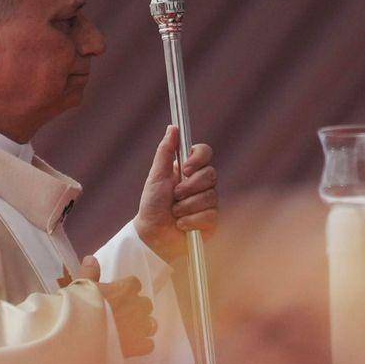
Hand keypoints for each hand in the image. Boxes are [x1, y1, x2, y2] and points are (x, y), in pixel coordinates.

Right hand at [61, 257, 155, 358]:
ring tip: (131, 332)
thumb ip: (89, 272)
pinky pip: (149, 344)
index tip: (120, 295)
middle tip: (124, 315)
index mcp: (124, 289)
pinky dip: (142, 345)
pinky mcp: (138, 346)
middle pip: (145, 304)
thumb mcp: (81, 287)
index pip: (135, 284)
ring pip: (151, 324)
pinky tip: (132, 347)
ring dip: (142, 326)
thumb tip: (91, 258)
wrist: (79, 335)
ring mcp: (139, 327)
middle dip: (137, 309)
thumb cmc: (78, 308)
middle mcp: (136, 306)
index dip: (127, 290)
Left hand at [134, 125, 218, 260]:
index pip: (205, 153)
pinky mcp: (212, 220)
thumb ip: (165, 152)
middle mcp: (202, 184)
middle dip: (189, 187)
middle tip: (175, 196)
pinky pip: (210, 215)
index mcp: (189, 170)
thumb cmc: (152, 206)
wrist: (153, 236)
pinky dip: (191, 220)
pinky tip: (182, 225)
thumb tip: (172, 127)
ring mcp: (209, 202)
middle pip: (211, 174)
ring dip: (186, 206)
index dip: (198, 158)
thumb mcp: (156, 177)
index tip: (185, 168)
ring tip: (175, 213)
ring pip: (210, 196)